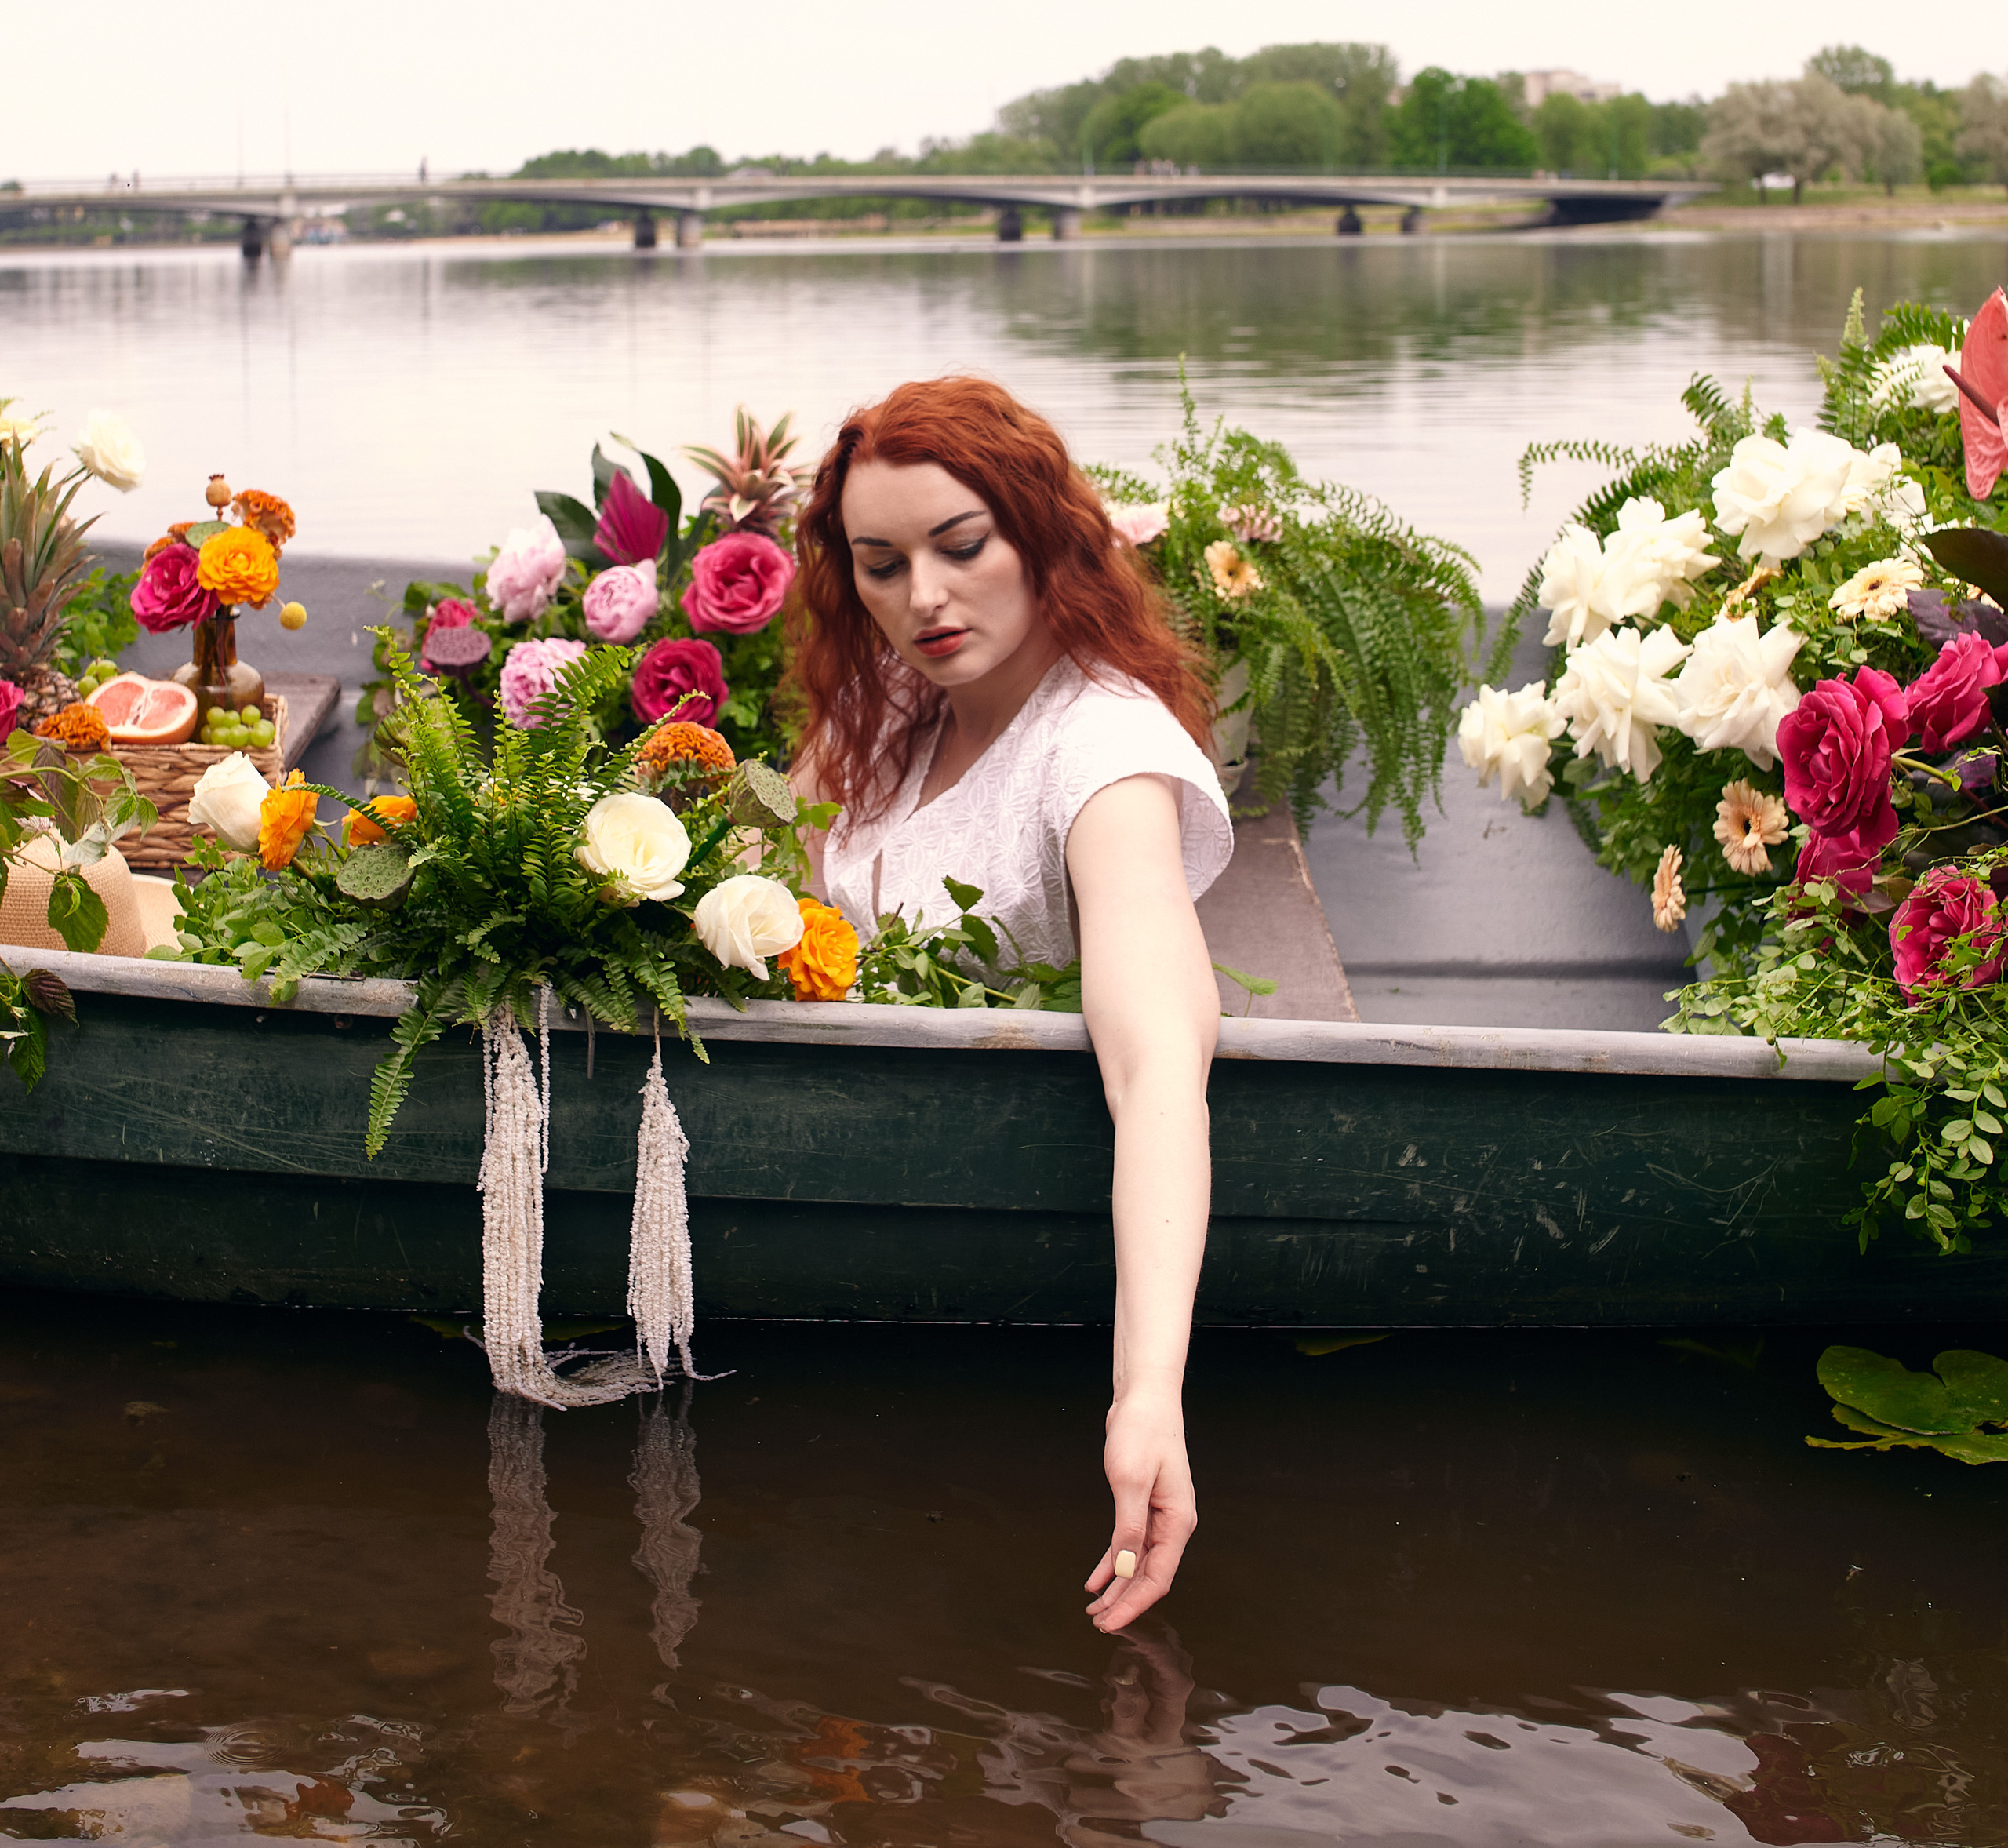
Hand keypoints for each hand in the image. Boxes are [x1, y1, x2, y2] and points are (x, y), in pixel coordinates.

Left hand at [1083, 1389, 1194, 1631]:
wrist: (1145, 1399)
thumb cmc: (1143, 1431)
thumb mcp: (1130, 1480)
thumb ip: (1129, 1527)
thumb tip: (1126, 1568)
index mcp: (1177, 1522)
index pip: (1158, 1578)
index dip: (1134, 1604)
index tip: (1111, 1622)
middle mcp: (1172, 1524)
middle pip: (1149, 1576)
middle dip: (1124, 1602)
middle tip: (1098, 1623)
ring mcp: (1159, 1516)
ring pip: (1138, 1564)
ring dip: (1118, 1587)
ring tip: (1094, 1608)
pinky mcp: (1145, 1506)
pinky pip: (1129, 1544)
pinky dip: (1114, 1563)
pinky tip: (1097, 1579)